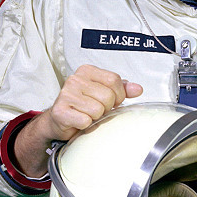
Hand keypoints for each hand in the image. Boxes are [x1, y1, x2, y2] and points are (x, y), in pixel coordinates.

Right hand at [15, 64, 142, 175]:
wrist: (59, 120)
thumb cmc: (82, 105)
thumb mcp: (104, 92)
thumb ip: (122, 89)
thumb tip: (138, 89)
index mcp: (87, 71)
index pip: (114, 80)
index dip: (118, 95)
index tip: (112, 100)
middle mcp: (75, 79)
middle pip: (108, 96)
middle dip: (106, 107)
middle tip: (96, 109)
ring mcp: (65, 94)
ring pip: (98, 110)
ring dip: (95, 117)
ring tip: (86, 114)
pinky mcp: (60, 111)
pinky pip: (85, 121)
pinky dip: (85, 125)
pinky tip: (78, 121)